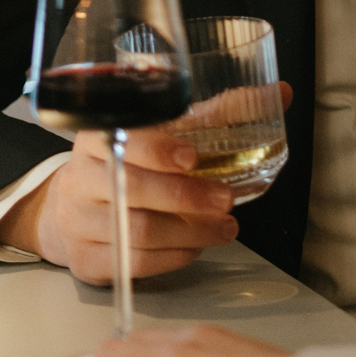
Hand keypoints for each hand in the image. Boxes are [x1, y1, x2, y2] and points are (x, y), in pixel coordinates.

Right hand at [0, 128, 239, 281]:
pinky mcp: (87, 259)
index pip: (124, 138)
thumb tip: (279, 93)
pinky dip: (173, 256)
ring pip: (136, 231)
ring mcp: (79, 221)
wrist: (76, 206)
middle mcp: (81, 176)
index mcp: (99, 134)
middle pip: (132, 189)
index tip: (193, 158)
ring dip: (189, 232)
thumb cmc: (131, 160)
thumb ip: (218, 112)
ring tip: (226, 228)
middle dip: (185, 197)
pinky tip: (196, 246)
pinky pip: (134, 263)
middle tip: (225, 200)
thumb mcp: (163, 129)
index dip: (158, 150)